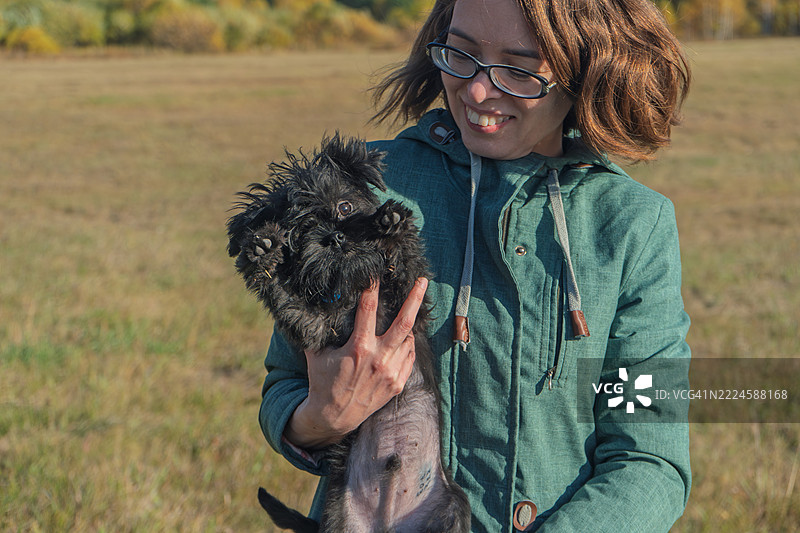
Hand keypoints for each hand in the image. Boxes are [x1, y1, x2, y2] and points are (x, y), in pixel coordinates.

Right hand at [284, 277, 427, 448]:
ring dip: (409, 325)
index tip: (377, 273)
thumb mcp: (317, 354)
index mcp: (358, 348)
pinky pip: (410, 357)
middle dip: (414, 299)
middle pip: (404, 323)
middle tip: (422, 281)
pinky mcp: (397, 384)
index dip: (372, 289)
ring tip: (409, 311)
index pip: (368, 309)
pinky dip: (409, 345)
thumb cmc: (322, 381)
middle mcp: (378, 359)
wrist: (333, 417)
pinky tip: (405, 338)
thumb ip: (321, 331)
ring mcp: (391, 373)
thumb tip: (318, 307)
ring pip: (409, 340)